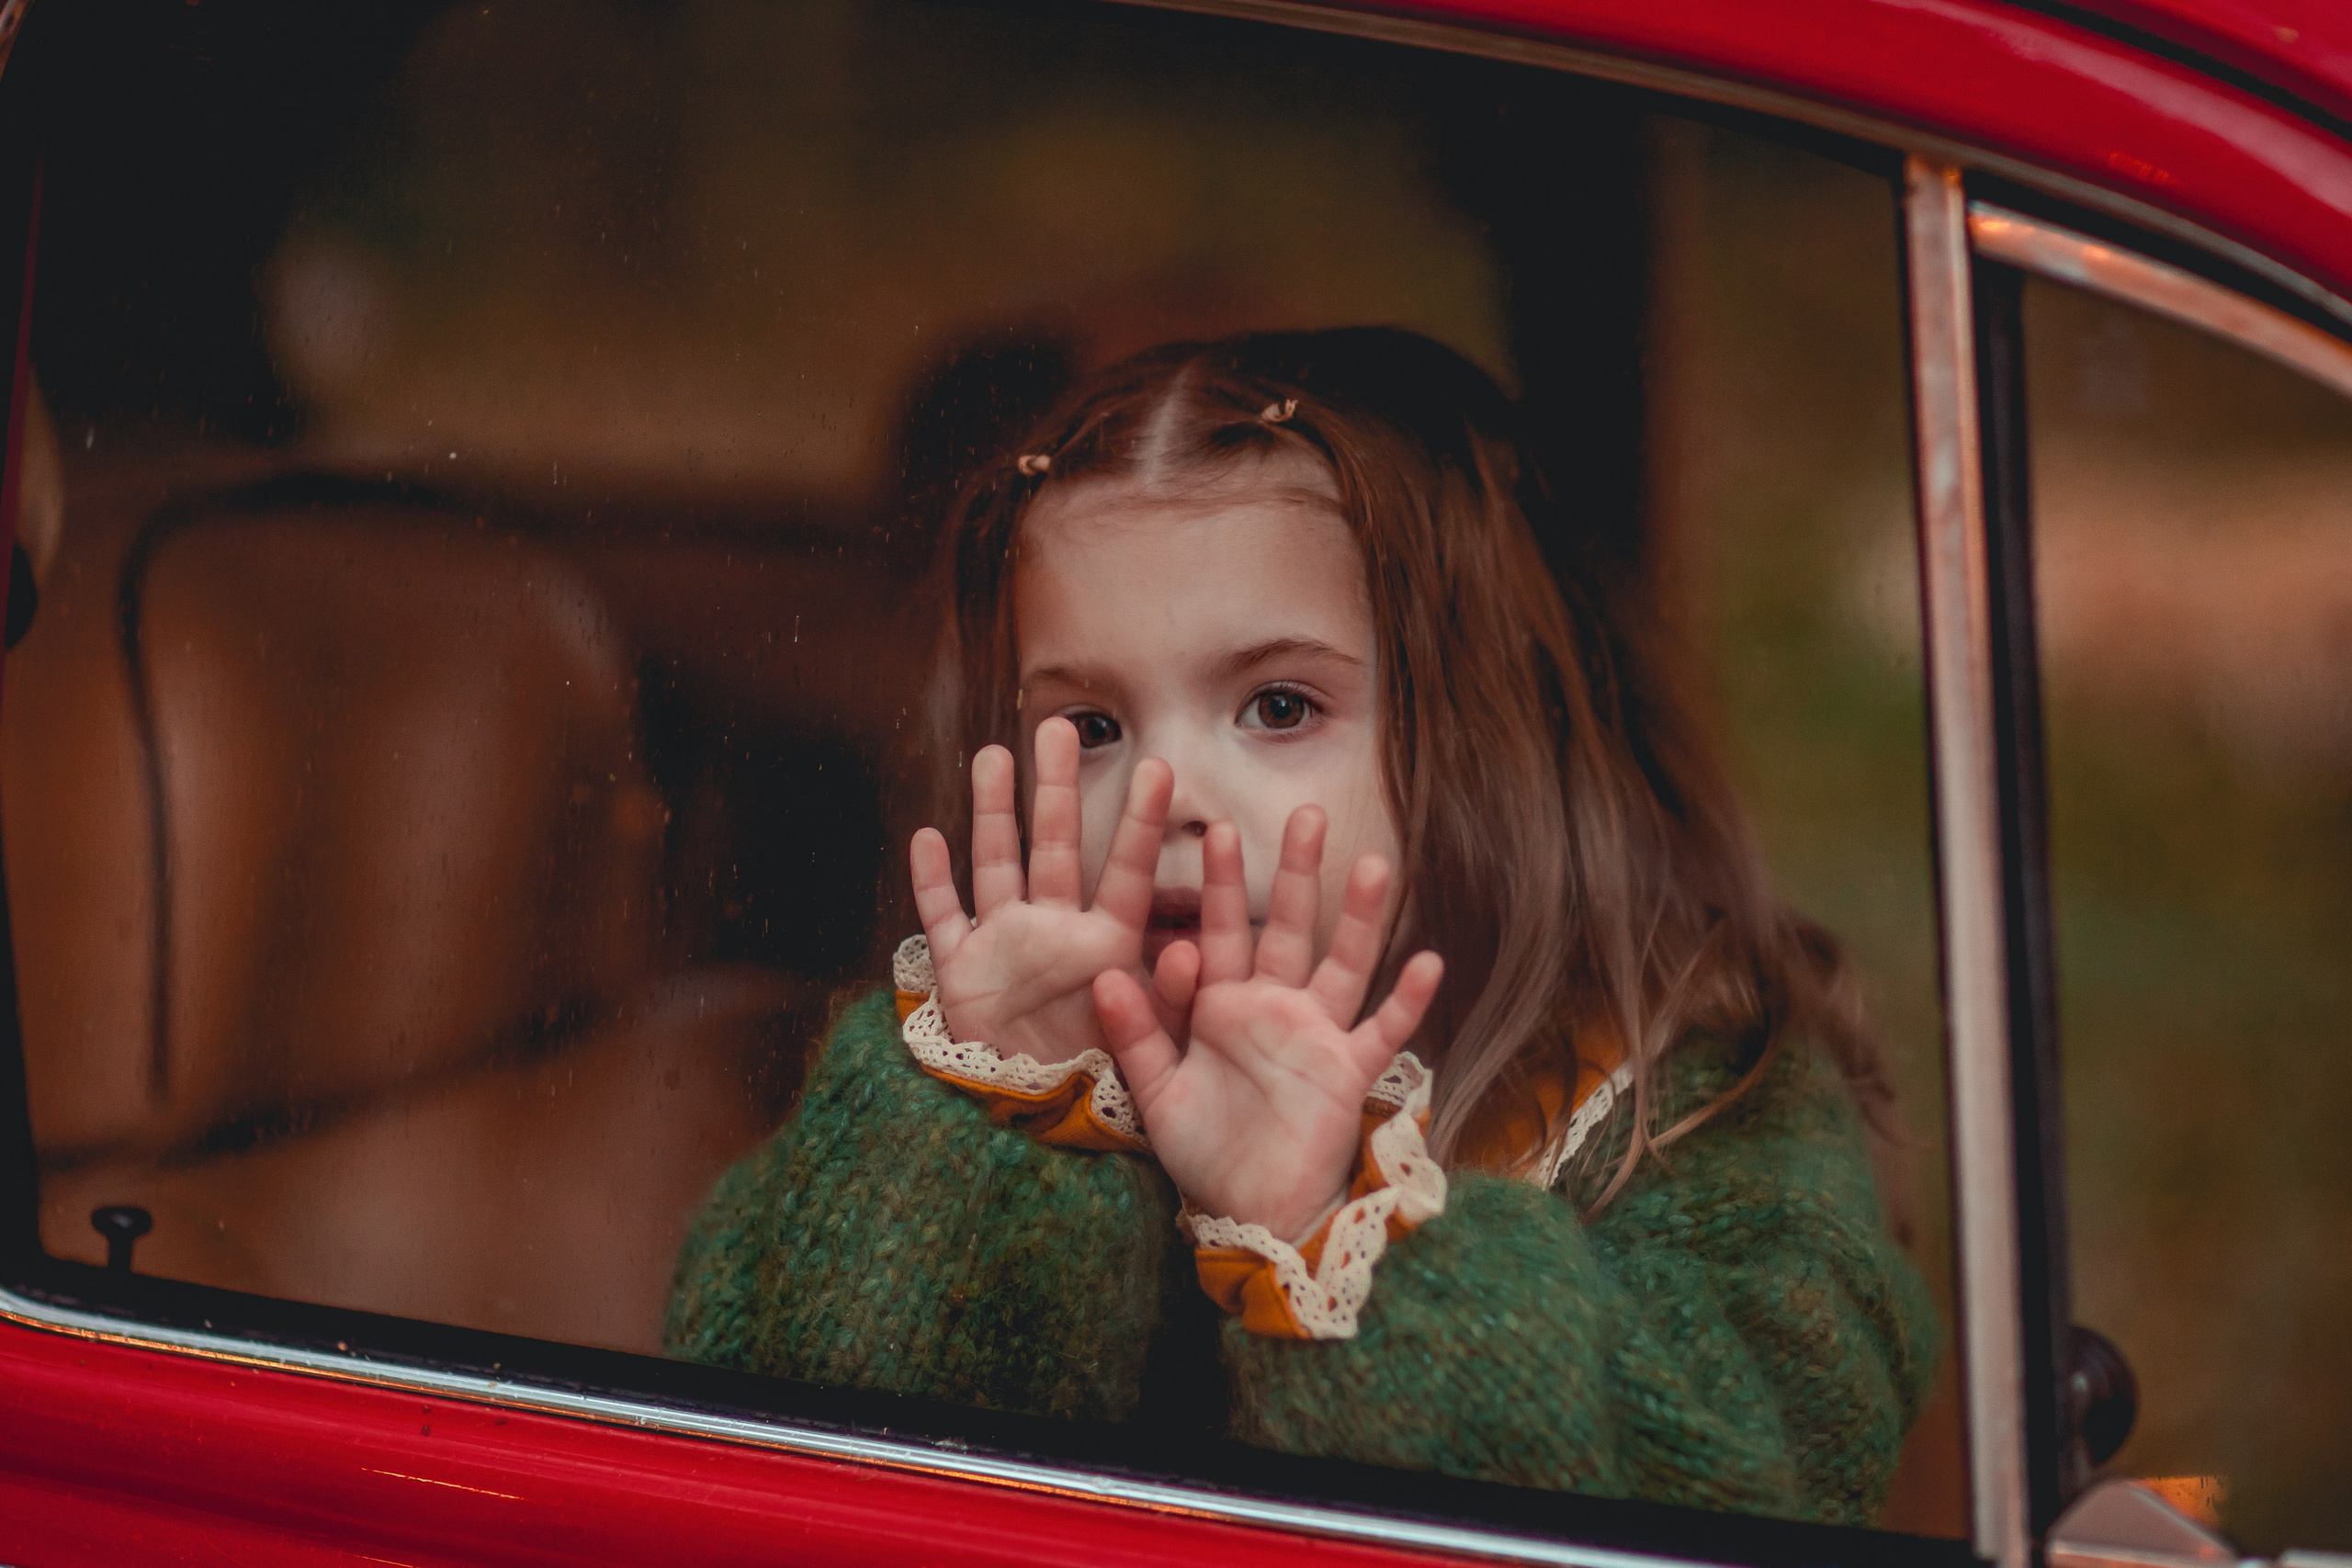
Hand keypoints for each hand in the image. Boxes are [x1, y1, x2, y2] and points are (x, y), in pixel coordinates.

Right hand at [908, 717, 1187, 1065]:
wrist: (1038, 1128)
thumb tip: (1189, 953)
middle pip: (1054, 846)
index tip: (1158, 766)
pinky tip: (928, 838)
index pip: (1125, 871)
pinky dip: (933, 883)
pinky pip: (943, 920)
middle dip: (1056, 788)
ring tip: (994, 755)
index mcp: (1105, 944)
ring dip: (992, 812)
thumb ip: (1166, 999)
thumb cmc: (1102, 1085)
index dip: (1139, 821)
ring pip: (996, 864)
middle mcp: (1053, 931)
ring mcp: (1003, 945)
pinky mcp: (961, 974)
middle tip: (1061, 727)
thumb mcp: (1146, 1044)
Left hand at [1092, 806, 1442, 1239]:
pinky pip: (1383, 1031)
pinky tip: (1429, 961)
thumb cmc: (1203, 1152)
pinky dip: (1406, 1001)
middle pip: (1287, 927)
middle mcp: (1272, 1008)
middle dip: (1296, 873)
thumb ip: (1136, 1035)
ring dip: (1360, 918)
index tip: (1213, 831)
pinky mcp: (1348, 1072)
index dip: (1216, 886)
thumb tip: (1103, 975)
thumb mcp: (1156, 1093)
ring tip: (1374, 864)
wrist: (1249, 1212)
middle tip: (1307, 813)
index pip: (1217, 933)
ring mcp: (1316, 1035)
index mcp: (1220, 1007)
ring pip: (1343, 964)